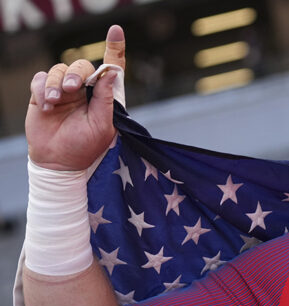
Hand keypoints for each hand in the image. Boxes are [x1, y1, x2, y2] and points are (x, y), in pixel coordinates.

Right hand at [25, 25, 126, 170]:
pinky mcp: (43, 93)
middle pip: (81, 65)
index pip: (110, 68)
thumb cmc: (85, 146)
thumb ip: (106, 98)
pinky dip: (43, 88)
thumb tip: (111, 72)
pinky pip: (41, 78)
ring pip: (59, 69)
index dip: (114, 48)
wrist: (58, 161)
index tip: (116, 30)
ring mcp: (63, 90)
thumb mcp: (102, 125)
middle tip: (72, 88)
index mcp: (103, 96)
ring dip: (56, 83)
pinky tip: (46, 105)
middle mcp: (84, 90)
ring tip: (55, 101)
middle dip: (76, 73)